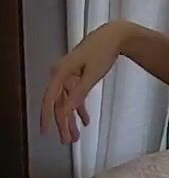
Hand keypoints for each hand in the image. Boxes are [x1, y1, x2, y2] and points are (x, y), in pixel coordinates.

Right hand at [41, 21, 127, 144]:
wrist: (114, 36)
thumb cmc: (102, 52)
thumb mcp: (92, 76)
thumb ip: (78, 94)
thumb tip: (65, 112)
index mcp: (60, 72)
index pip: (50, 99)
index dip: (47, 117)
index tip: (46, 132)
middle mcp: (60, 73)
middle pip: (58, 103)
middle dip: (63, 123)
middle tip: (68, 140)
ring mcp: (68, 75)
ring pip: (66, 101)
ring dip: (71, 119)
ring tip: (75, 136)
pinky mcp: (76, 75)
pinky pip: (74, 95)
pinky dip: (79, 108)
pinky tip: (85, 121)